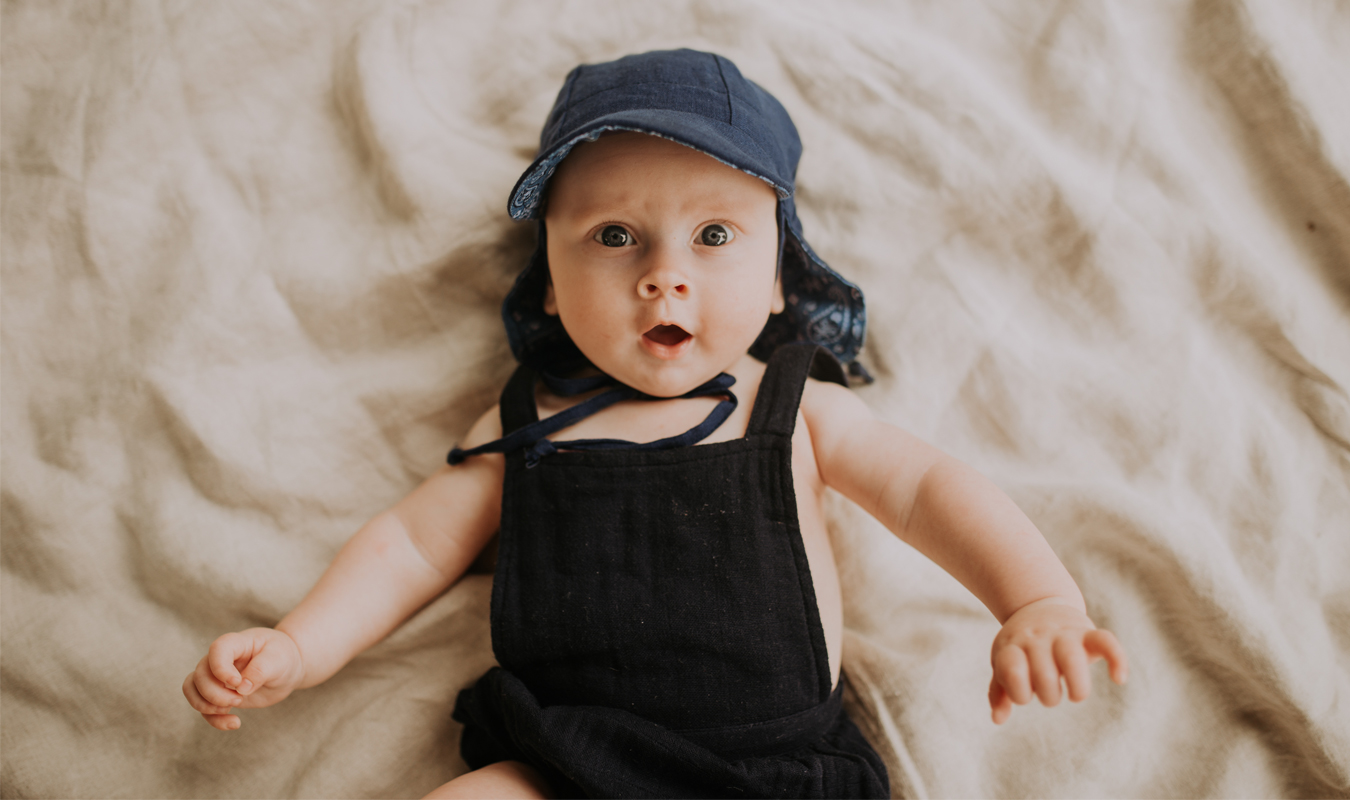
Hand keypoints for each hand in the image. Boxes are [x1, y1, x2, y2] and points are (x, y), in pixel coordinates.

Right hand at [182, 627, 305, 729]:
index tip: (237, 682)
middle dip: (215, 694)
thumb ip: (260, 670)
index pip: (217, 650)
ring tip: (231, 711)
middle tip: (239, 700)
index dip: (221, 668)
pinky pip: (203, 707)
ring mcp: (216, 677)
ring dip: (206, 706)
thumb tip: (242, 688)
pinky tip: (234, 723)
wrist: (286, 669)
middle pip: (200, 675)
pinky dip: (214, 719)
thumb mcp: (279, 659)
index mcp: (236, 643)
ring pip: (192, 689)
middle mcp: (220, 659)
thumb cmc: (283, 657)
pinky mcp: (219, 694)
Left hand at [987, 598, 1127, 724]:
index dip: (1017, 691)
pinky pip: (1106, 641)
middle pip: (1044, 673)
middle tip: (1050, 694)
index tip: (1024, 695)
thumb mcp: (1004, 662)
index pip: (1011, 669)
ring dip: (1076, 685)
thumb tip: (998, 719)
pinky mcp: (1088, 633)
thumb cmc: (1020, 645)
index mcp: (1013, 645)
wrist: (1037, 603)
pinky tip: (1119, 679)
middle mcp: (1038, 638)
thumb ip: (1000, 691)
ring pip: (1071, 657)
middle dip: (1048, 695)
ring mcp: (1063, 634)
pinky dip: (1116, 659)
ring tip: (1076, 696)